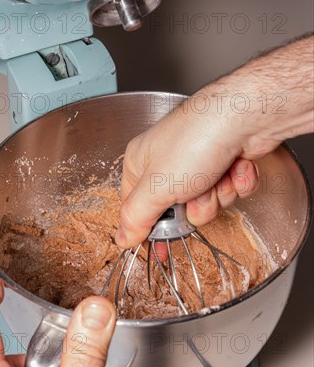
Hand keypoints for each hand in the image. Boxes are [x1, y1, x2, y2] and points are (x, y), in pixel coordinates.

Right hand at [115, 35, 313, 249]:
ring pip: (208, 203)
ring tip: (219, 173)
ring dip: (218, 194)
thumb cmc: (195, 139)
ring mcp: (200, 161)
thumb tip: (122, 237)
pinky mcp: (227, 161)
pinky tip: (237, 164)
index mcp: (142, 164)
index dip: (150, 229)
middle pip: (178, 211)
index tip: (160, 249)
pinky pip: (231, 190)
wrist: (244, 116)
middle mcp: (169, 162)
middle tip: (195, 194)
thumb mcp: (155, 188)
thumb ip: (136, 216)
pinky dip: (238, 181)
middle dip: (194, 207)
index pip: (137, 208)